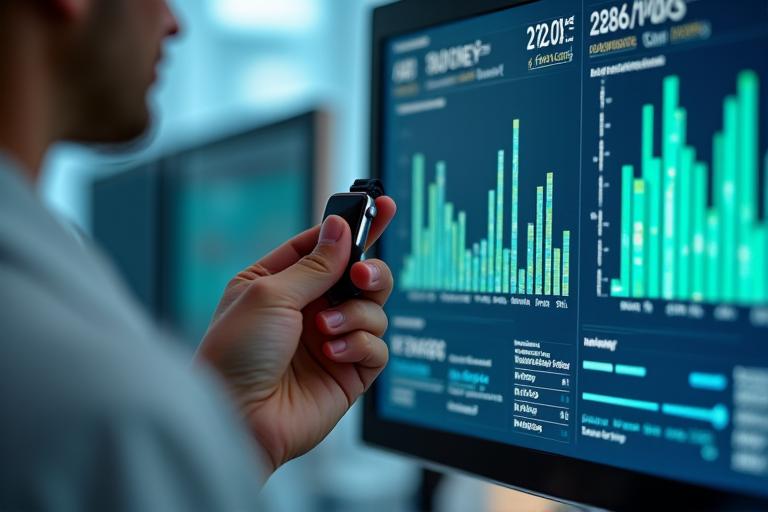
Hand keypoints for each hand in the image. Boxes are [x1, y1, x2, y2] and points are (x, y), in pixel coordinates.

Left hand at [197, 197, 395, 473]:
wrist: (238, 420)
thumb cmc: (236, 354)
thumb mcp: (269, 294)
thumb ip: (314, 263)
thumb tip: (340, 228)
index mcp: (280, 284)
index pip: (324, 246)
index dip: (352, 227)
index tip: (382, 207)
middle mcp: (308, 310)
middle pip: (359, 276)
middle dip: (368, 271)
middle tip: (360, 277)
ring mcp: (330, 341)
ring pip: (374, 309)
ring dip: (355, 314)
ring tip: (325, 328)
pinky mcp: (349, 372)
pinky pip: (377, 347)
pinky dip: (359, 344)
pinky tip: (333, 352)